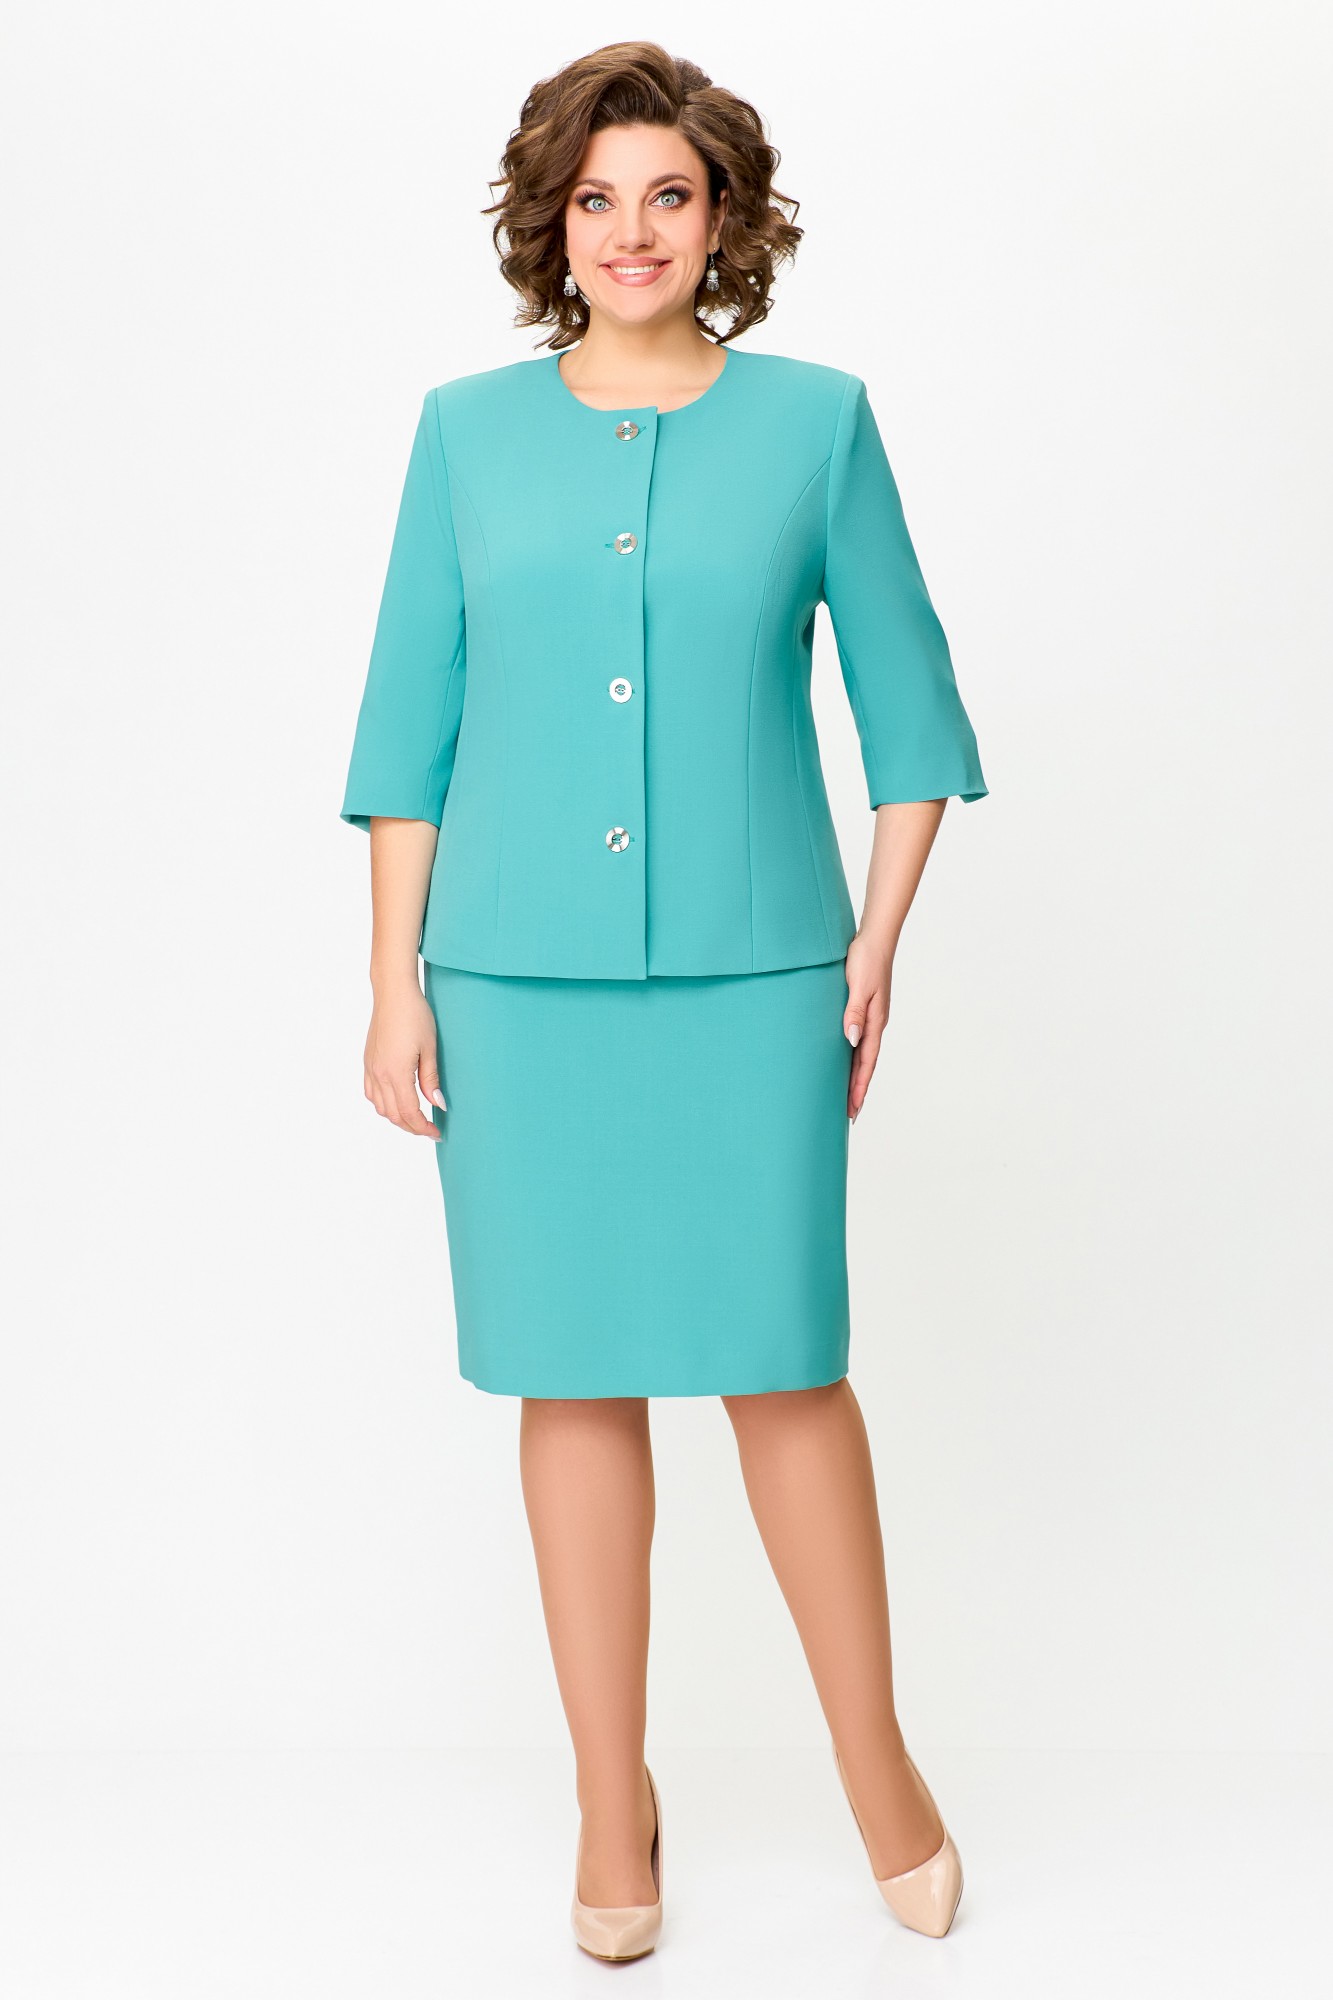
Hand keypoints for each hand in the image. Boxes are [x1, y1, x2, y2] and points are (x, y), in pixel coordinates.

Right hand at [362, 981, 446, 1138]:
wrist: (393, 993)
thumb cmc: (415, 1015)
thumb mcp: (430, 1048)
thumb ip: (431, 1080)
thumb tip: (438, 1105)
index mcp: (396, 1073)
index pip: (410, 1112)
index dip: (423, 1127)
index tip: (437, 1133)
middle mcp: (379, 1074)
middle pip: (394, 1114)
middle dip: (412, 1127)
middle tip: (430, 1130)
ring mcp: (371, 1068)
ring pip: (380, 1107)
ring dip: (397, 1117)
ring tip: (415, 1118)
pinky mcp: (368, 1061)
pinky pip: (371, 1093)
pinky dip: (383, 1104)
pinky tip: (396, 1101)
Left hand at [843, 929, 893, 1121]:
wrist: (875, 938)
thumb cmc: (865, 959)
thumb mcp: (858, 985)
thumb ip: (853, 1012)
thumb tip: (851, 1040)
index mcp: (875, 1021)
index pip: (866, 1062)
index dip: (859, 1087)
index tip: (853, 1109)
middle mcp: (874, 1023)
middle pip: (865, 1064)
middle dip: (857, 1089)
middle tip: (848, 1115)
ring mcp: (871, 1017)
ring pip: (862, 1055)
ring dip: (855, 1076)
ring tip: (846, 1097)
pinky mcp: (864, 1009)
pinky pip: (858, 1041)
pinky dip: (853, 1057)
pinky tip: (845, 1062)